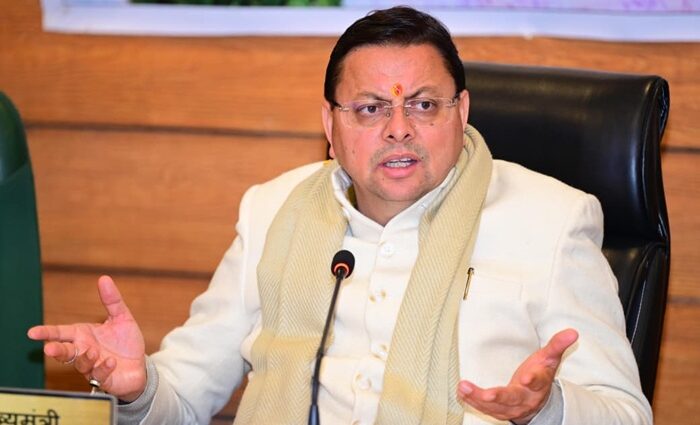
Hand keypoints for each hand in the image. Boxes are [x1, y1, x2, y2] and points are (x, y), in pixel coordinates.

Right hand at [27, 275, 146, 401]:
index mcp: (84, 335)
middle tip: (49, 348)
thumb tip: (104, 278)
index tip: (32, 332)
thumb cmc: (126, 342)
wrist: (140, 366)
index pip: (61, 333)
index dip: (47, 332)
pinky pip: (99, 375)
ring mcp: (93, 367)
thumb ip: (112, 301)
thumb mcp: (122, 318)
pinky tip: (110, 362)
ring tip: (93, 351)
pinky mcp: (104, 379)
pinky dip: (103, 368)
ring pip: (81, 364)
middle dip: (57, 350)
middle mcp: (84, 351)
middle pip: (65, 351)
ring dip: (85, 358)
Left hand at [457, 328, 577, 423]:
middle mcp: (525, 398)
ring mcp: (511, 406)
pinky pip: (486, 408)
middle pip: (513, 399)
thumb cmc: (540, 375)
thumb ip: (557, 345)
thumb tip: (572, 332)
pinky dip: (473, 401)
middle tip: (488, 394)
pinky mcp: (499, 410)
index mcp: (539, 384)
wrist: (537, 402)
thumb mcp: (549, 359)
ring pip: (495, 406)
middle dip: (500, 397)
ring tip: (464, 388)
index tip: (526, 378)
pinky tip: (463, 391)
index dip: (533, 380)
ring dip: (479, 399)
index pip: (538, 382)